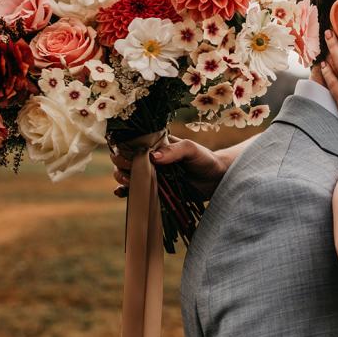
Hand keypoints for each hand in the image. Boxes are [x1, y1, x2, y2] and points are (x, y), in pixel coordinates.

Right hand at [111, 135, 226, 199]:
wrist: (216, 180)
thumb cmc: (205, 159)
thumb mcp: (191, 150)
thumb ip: (174, 150)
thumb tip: (152, 157)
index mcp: (157, 145)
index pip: (133, 144)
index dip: (124, 148)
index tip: (127, 157)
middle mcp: (151, 159)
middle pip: (125, 159)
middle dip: (121, 164)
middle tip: (129, 170)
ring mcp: (152, 175)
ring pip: (127, 174)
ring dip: (122, 178)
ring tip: (129, 182)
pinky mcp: (155, 191)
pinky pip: (136, 191)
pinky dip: (125, 192)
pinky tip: (122, 193)